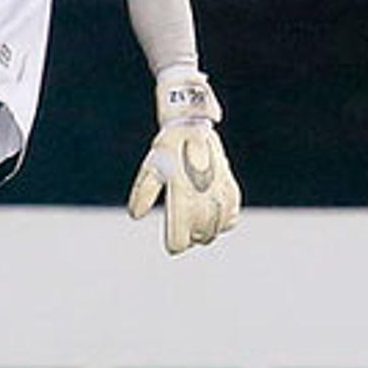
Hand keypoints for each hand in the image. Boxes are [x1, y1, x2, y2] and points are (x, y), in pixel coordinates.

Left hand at [127, 72, 241, 254]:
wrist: (191, 120)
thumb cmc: (167, 145)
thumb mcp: (151, 166)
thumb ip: (144, 192)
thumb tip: (135, 216)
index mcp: (181, 189)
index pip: (181, 230)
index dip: (176, 243)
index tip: (173, 247)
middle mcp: (202, 191)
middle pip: (201, 232)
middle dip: (192, 238)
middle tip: (184, 238)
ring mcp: (218, 187)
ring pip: (219, 224)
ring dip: (209, 232)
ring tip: (199, 233)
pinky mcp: (228, 181)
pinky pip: (232, 210)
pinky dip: (226, 220)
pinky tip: (218, 222)